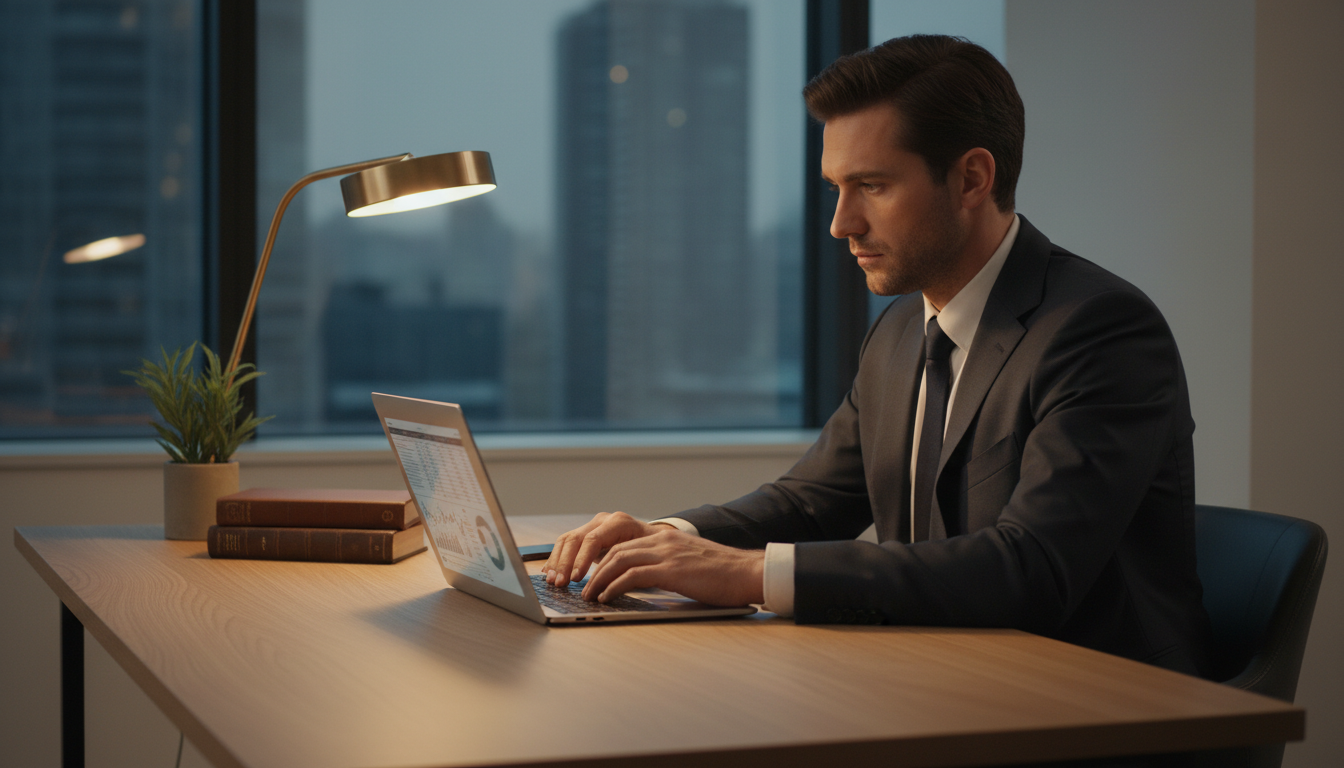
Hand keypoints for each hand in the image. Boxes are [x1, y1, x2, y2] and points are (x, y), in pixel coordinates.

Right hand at [544, 511, 664, 587]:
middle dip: (565, 563)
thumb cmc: (654, 551)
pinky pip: (566, 544)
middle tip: (559, 583)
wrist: (657, 539)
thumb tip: (614, 585)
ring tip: (552, 581)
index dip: (581, 560)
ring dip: (557, 562)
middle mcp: (603, 520)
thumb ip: (630, 566)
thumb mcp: (647, 556)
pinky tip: (550, 572)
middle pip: (575, 539)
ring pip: (567, 540)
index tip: (576, 579)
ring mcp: (593, 525)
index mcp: (619, 523)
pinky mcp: (586, 534)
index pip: (593, 540)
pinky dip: (557, 558)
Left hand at [581, 528, 764, 606]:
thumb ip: (669, 566)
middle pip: (615, 551)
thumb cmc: (724, 575)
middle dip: (595, 570)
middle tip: (584, 588)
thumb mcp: (690, 563)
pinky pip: (632, 576)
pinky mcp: (671, 570)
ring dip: (599, 580)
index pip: (624, 545)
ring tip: (589, 596)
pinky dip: (614, 587)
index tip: (593, 577)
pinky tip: (607, 598)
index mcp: (667, 539)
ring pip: (619, 561)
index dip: (603, 561)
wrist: (748, 572)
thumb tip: (648, 582)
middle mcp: (663, 541)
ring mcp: (666, 554)